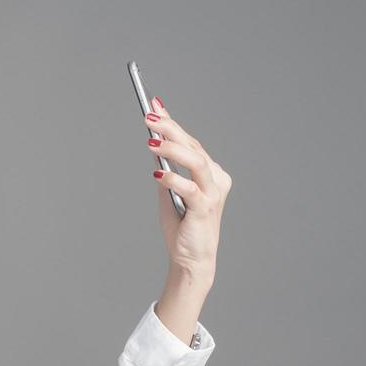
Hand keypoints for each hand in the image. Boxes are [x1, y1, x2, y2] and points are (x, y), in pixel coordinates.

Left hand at [145, 96, 232, 287]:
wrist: (191, 260)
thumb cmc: (182, 229)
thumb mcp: (169, 194)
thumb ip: (166, 172)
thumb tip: (155, 147)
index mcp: (211, 174)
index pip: (191, 142)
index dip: (173, 123)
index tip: (155, 106)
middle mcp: (216, 179)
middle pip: (193, 147)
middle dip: (171, 129)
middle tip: (149, 117)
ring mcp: (213, 193)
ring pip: (196, 162)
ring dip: (173, 149)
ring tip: (151, 141)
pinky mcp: (206, 208)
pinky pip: (190, 189)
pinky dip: (174, 180)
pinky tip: (158, 175)